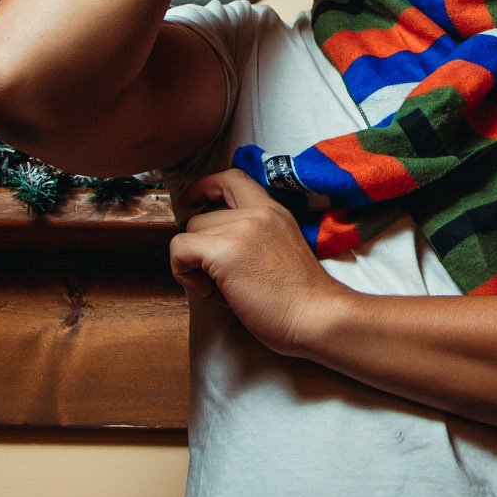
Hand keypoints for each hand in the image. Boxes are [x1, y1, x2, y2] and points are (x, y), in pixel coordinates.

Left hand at [170, 167, 342, 355]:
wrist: (316, 317)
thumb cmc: (299, 300)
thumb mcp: (279, 251)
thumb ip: (249, 238)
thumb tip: (207, 248)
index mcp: (274, 211)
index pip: (232, 178)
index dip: (205, 186)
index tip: (191, 201)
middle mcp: (258, 213)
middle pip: (201, 217)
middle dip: (201, 249)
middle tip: (222, 280)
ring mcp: (241, 229)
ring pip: (189, 233)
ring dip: (195, 263)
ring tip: (222, 287)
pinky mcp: (225, 251)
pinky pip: (180, 249)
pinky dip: (183, 272)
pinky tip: (209, 290)